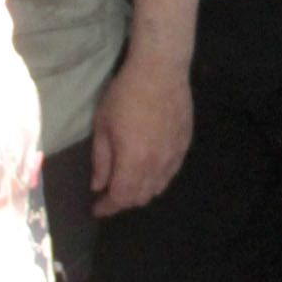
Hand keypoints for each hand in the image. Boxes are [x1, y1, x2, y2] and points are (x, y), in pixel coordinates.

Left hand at [88, 53, 191, 216]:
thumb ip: (101, 160)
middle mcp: (157, 166)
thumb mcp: (103, 126)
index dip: (107, 207)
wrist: (160, 71)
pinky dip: (157, 179)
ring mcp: (174, 156)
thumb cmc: (125, 95)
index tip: (96, 209)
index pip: (121, 197)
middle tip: (109, 196)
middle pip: (141, 197)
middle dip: (123, 202)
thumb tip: (98, 185)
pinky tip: (148, 170)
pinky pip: (170, 173)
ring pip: (158, 188)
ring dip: (141, 192)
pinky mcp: (184, 146)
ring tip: (128, 185)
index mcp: (134, 162)